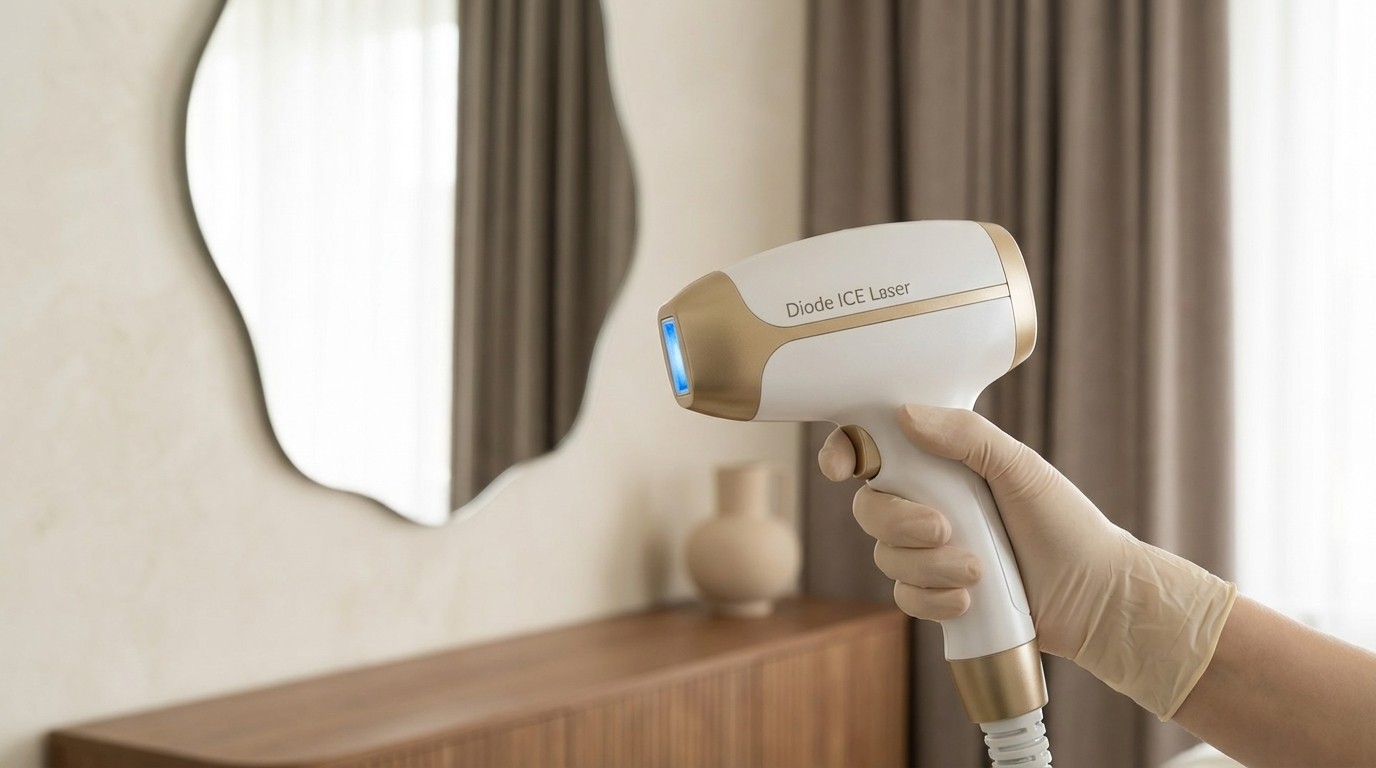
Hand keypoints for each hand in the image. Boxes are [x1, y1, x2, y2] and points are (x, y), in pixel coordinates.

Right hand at [818, 404, 1234, 719]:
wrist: (1095, 596)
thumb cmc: (1065, 523)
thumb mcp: (1020, 467)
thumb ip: (966, 436)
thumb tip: (906, 415)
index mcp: (940, 464)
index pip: (874, 449)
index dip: (845, 453)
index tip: (842, 468)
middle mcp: (927, 503)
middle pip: (869, 508)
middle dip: (899, 522)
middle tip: (943, 528)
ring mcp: (929, 551)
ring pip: (886, 556)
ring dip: (927, 566)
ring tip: (978, 570)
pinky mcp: (937, 594)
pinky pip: (904, 597)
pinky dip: (932, 599)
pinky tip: (968, 599)